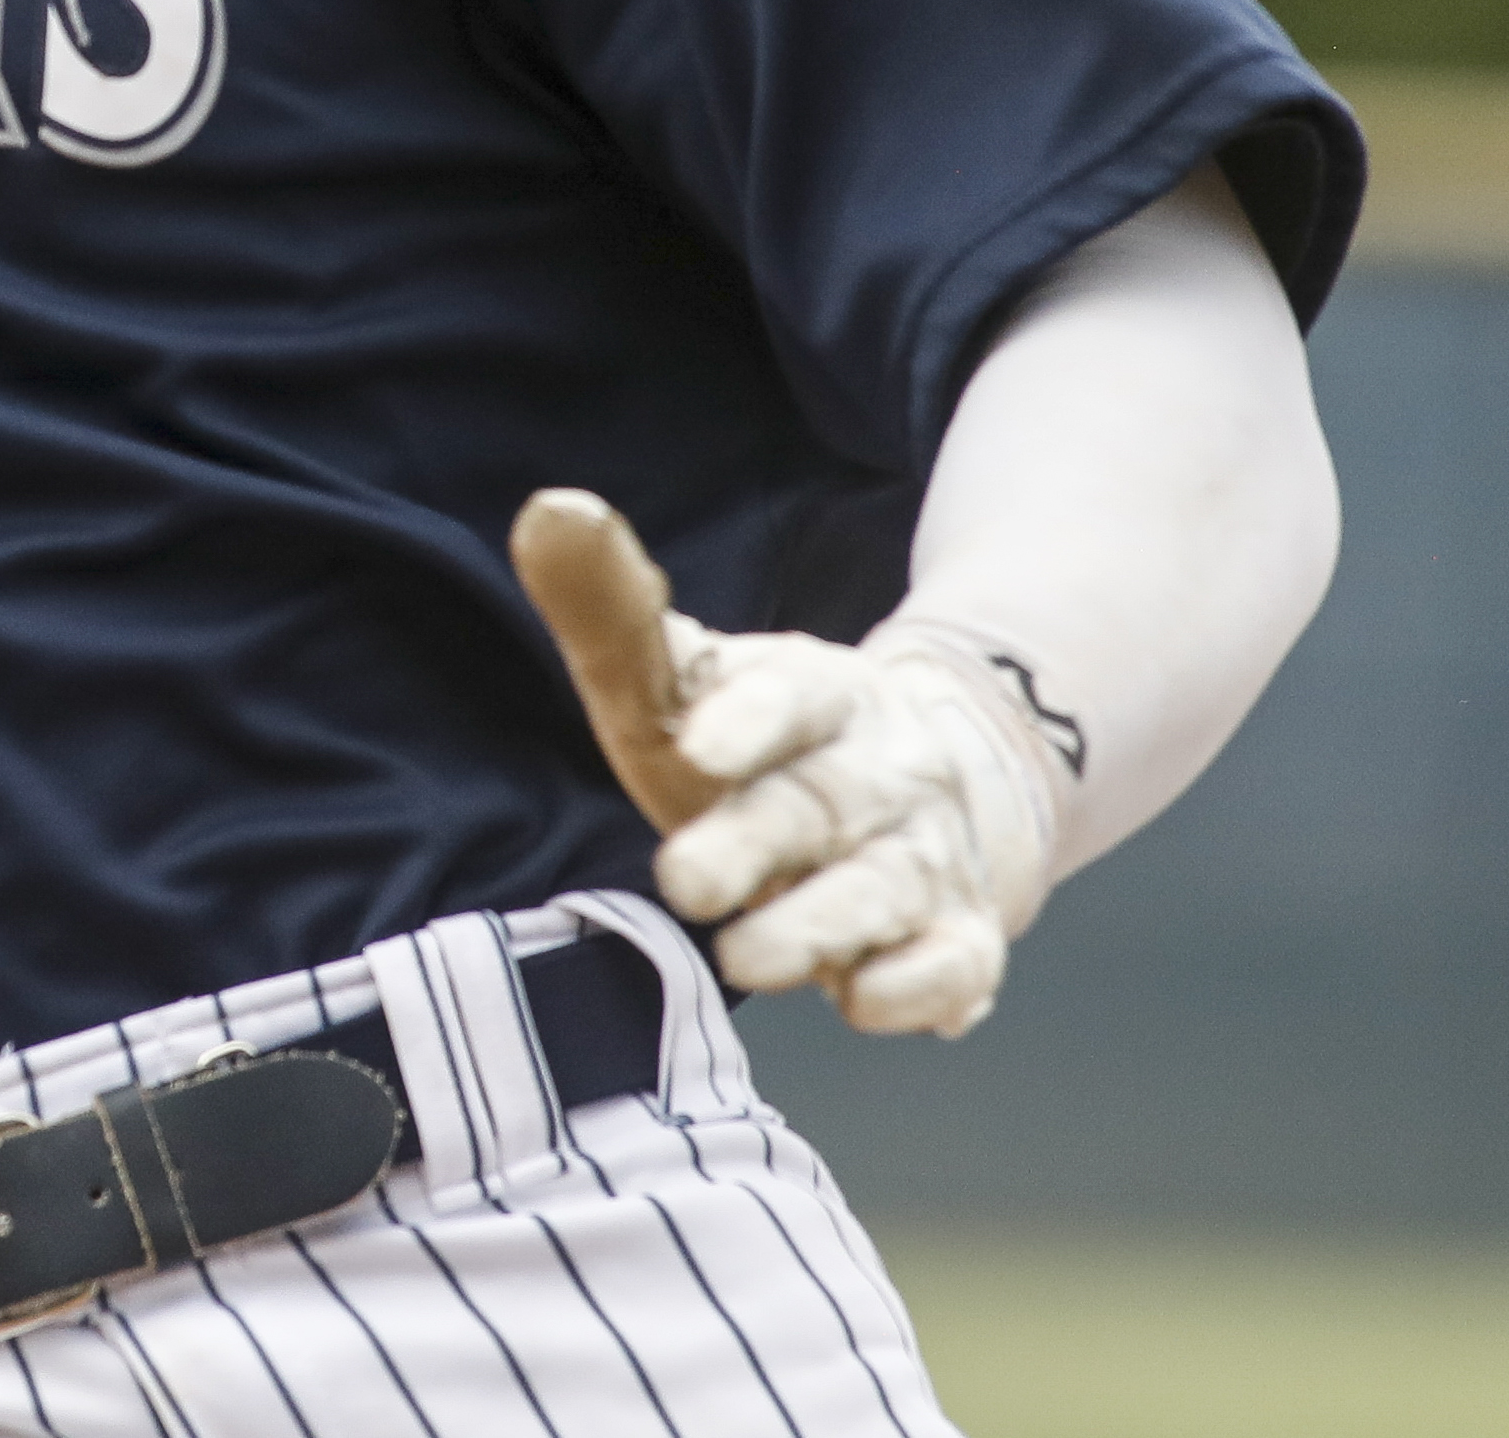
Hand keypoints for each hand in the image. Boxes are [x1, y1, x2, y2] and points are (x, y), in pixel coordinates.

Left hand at [511, 489, 1067, 1037]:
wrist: (921, 789)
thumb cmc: (758, 741)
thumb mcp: (684, 676)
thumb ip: (611, 610)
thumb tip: (550, 511)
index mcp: (817, 692)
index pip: (789, 695)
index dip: (747, 718)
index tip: (694, 743)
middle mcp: (881, 772)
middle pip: (817, 806)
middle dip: (753, 845)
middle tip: (680, 883)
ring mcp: (925, 858)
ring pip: (883, 892)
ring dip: (819, 927)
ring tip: (743, 960)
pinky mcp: (959, 942)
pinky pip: (954, 968)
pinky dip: (917, 988)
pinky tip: (864, 998)